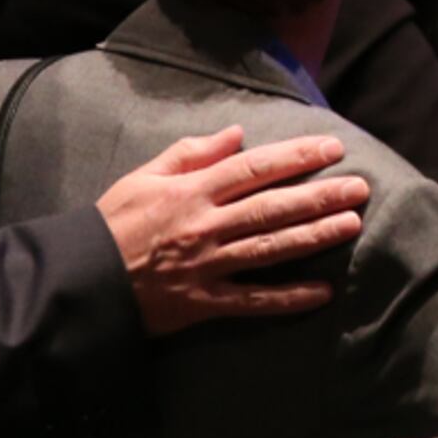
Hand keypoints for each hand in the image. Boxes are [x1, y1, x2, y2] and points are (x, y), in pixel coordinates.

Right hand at [94, 128, 369, 336]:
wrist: (76, 283)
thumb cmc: (110, 225)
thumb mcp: (143, 177)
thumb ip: (190, 153)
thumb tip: (236, 133)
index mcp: (190, 192)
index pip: (253, 168)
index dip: (296, 157)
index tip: (333, 149)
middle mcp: (203, 227)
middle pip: (271, 207)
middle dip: (320, 195)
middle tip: (361, 187)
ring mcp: (205, 267)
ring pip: (269, 249)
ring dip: (314, 236)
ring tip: (352, 225)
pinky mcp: (201, 304)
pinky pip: (252, 301)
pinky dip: (287, 298)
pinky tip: (322, 292)